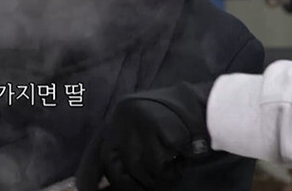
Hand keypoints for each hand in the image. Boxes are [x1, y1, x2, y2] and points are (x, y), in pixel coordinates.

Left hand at [80, 82, 212, 190]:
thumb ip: (124, 152)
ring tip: (171, 164)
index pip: (96, 156)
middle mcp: (121, 119)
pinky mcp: (156, 127)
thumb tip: (105, 185)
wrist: (201, 107)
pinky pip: (159, 165)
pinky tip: (180, 157)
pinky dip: (171, 170)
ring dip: (157, 177)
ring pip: (139, 169)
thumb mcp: (139, 132)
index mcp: (114, 120)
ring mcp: (137, 123)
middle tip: (153, 181)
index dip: (90, 178)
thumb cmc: (171, 126)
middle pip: (115, 168)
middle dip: (131, 183)